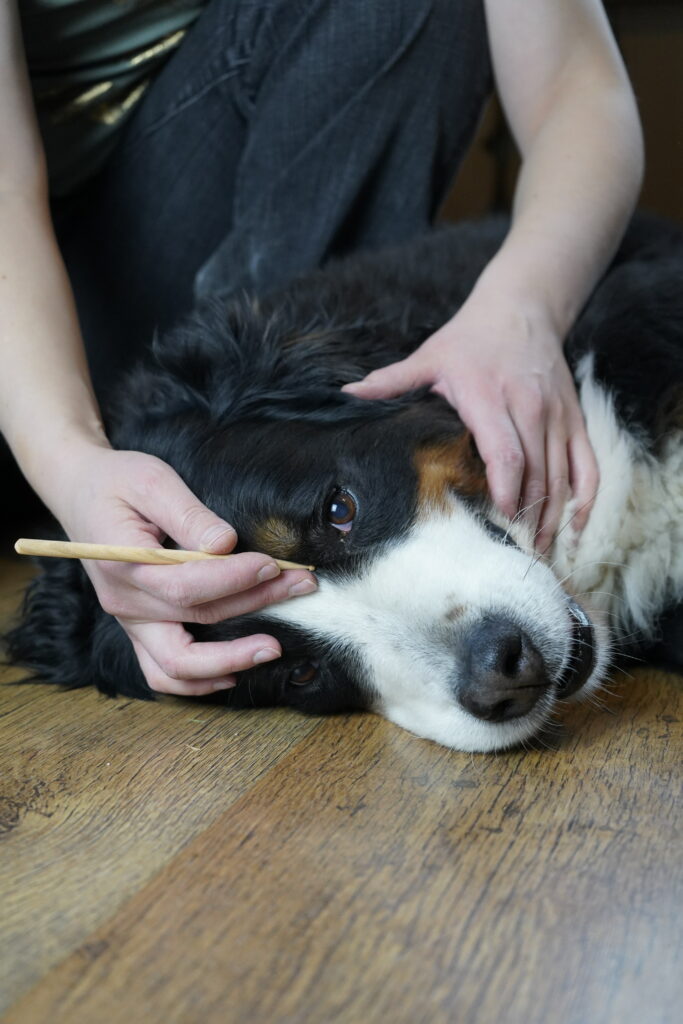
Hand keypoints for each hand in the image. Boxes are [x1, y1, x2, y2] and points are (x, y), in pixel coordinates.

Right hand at [47, 442, 316, 695]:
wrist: (80, 493)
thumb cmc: (118, 482)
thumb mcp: (151, 480)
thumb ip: (187, 513)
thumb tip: (224, 544)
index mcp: (122, 562)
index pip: (184, 584)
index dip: (233, 578)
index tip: (273, 564)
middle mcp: (124, 601)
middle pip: (194, 618)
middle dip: (255, 604)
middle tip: (300, 586)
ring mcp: (129, 621)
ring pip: (177, 664)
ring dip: (229, 660)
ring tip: (273, 647)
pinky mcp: (138, 629)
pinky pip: (163, 673)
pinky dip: (198, 682)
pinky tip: (234, 672)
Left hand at [343, 291, 598, 551]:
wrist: (522, 307)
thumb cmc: (470, 338)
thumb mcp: (428, 355)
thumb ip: (391, 381)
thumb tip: (346, 393)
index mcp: (489, 395)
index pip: (505, 450)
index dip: (505, 487)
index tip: (499, 516)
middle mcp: (529, 407)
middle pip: (537, 472)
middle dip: (527, 514)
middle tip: (515, 551)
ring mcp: (557, 414)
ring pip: (563, 474)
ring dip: (553, 515)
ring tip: (539, 549)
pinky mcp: (574, 418)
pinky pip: (588, 464)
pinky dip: (585, 497)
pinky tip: (575, 525)